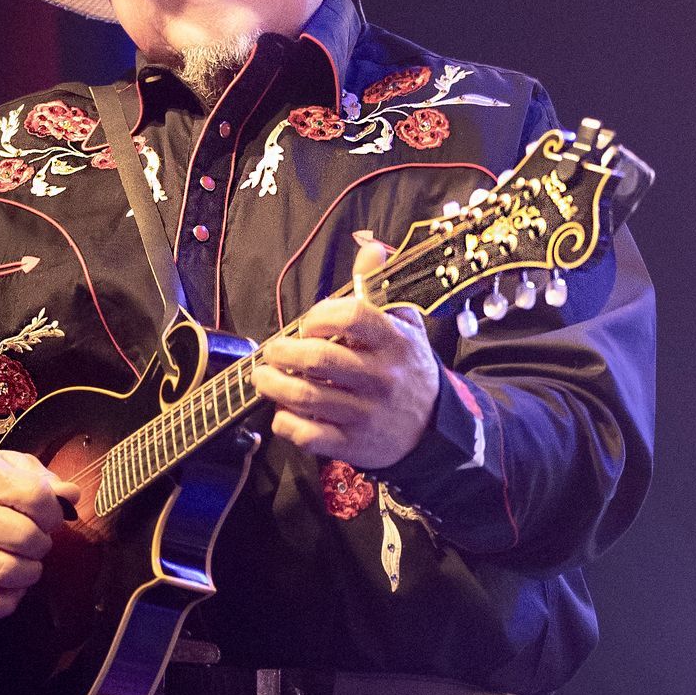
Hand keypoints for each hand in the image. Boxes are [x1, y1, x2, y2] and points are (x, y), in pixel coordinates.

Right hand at [0, 450, 70, 620]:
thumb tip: (71, 496)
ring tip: (23, 559)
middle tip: (33, 539)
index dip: (53, 510)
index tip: (46, 515)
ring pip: (12, 573)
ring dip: (29, 571)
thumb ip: (46, 480)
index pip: (38, 498)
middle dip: (42, 542)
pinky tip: (10, 584)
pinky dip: (8, 600)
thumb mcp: (14, 468)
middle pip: (28, 538)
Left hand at [253, 235, 440, 470]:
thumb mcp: (404, 326)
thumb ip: (380, 288)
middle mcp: (381, 379)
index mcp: (395, 343)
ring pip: (306, 398)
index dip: (320, 315)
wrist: (432, 430)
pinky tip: (283, 412)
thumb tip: (371, 248)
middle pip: (319, 360)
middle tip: (272, 351)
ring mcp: (366, 415)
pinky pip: (307, 435)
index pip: (353, 316)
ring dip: (273, 385)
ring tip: (263, 377)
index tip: (308, 324)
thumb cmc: (407, 368)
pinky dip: (285, 422)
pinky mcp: (353, 445)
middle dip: (283, 352)